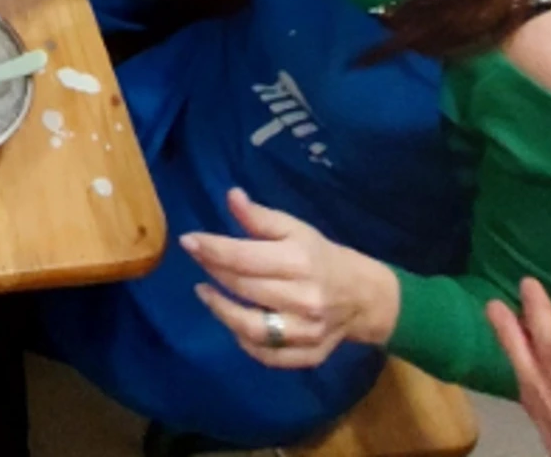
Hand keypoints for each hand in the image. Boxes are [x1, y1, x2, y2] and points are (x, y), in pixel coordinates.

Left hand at [182, 189, 398, 368]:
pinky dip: (245, 342)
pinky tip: (232, 324)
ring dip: (222, 312)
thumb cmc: (321, 255)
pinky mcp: (309, 355)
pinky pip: (268, 355)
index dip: (213, 249)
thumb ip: (261, 217)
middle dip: (214, 272)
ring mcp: (307, 332)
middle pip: (245, 289)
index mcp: (299, 262)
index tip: (188, 241)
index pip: (245, 258)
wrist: (362, 295)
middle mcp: (303, 299)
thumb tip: (231, 196)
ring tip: (205, 293)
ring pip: (253, 328)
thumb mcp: (295, 228)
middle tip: (198, 260)